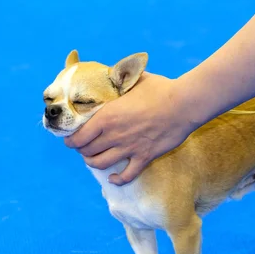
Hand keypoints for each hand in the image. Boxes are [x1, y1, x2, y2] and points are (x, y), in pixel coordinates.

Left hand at [64, 72, 195, 184]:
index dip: (70, 139)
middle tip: (83, 146)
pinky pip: (127, 175)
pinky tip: (113, 178)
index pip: (79, 136)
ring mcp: (129, 148)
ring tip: (93, 159)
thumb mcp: (134, 80)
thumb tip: (111, 74)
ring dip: (93, 163)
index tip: (70, 138)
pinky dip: (118, 179)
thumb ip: (119, 80)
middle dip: (81, 150)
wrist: (184, 104)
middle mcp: (114, 135)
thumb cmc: (161, 89)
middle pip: (87, 151)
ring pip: (100, 164)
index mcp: (107, 117)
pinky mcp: (144, 157)